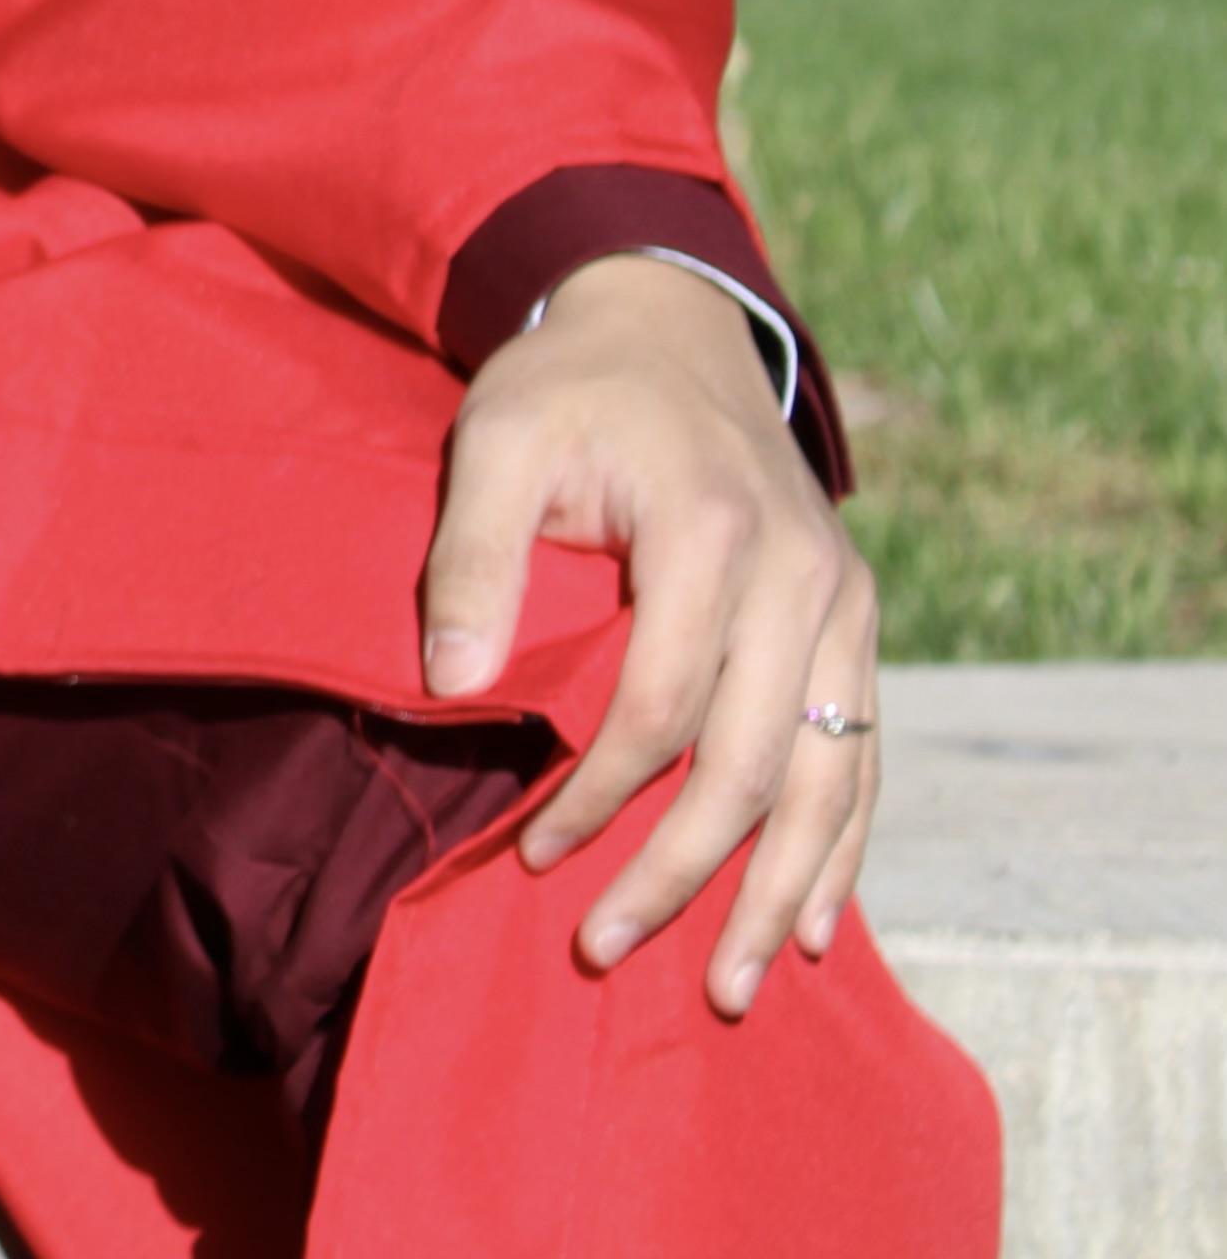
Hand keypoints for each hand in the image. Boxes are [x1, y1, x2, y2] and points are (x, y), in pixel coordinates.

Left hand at [420, 252, 880, 1015]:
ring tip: (726, 987)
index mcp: (710, 528)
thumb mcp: (495, 439)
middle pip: (752, 764)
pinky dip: (840, 847)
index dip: (599, 794)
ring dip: (778, 892)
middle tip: (607, 951)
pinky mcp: (856, 619)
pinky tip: (809, 923)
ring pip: (827, 780)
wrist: (667, 323)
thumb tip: (449, 689)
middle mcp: (800, 574)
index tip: (535, 851)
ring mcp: (843, 600)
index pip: (662, 705)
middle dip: (682, 872)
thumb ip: (472, 560)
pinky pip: (861, 754)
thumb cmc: (567, 386)